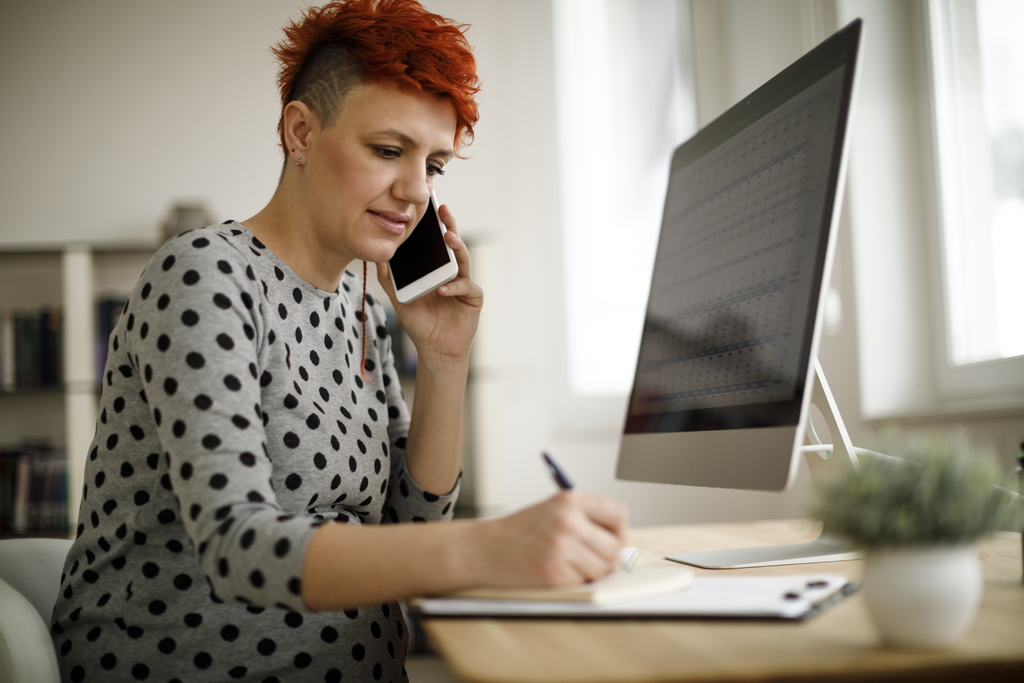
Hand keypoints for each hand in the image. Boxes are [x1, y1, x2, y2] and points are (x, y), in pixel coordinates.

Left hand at [376, 204, 482, 368]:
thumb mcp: (400, 299)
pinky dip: (454, 287)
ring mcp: (464, 284)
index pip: (436, 244)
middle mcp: (453, 273)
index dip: (434, 226)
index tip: (427, 209)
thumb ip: (389, 280)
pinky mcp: (473, 298)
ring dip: (457, 247)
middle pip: (453, 244)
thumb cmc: (420, 324)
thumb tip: (378, 258)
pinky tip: (442, 290)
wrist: (434, 350)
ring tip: (448, 238)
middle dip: (449, 225)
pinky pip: (466, 287)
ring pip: (463, 260)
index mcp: (437, 270)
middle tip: (443, 210)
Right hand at [471, 493, 629, 587]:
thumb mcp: (552, 510)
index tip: (612, 538)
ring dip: (590, 572)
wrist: (484, 549)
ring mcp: (561, 547)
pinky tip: (555, 571)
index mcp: (570, 500)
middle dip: (607, 558)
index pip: (618, 513)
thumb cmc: (519, 531)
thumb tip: (621, 543)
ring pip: (602, 568)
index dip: (619, 530)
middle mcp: (568, 521)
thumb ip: (585, 519)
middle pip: (615, 547)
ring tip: (569, 564)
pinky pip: (583, 581)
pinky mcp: (553, 571)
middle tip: (591, 559)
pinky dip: (574, 581)